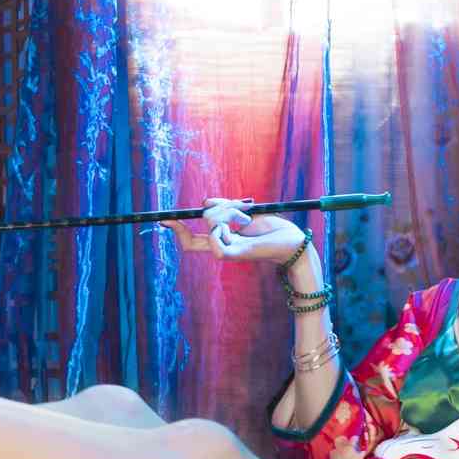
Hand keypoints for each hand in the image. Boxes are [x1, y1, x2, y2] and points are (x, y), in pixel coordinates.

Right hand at [160, 198, 304, 263]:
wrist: (293, 242)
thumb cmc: (273, 228)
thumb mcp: (245, 211)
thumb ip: (225, 207)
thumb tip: (204, 202)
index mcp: (222, 240)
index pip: (191, 239)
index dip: (176, 229)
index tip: (165, 218)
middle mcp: (221, 248)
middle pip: (191, 240)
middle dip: (202, 217)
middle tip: (240, 207)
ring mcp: (227, 253)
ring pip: (209, 227)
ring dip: (227, 213)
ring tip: (248, 216)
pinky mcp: (236, 256)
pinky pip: (215, 244)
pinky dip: (221, 229)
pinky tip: (236, 225)